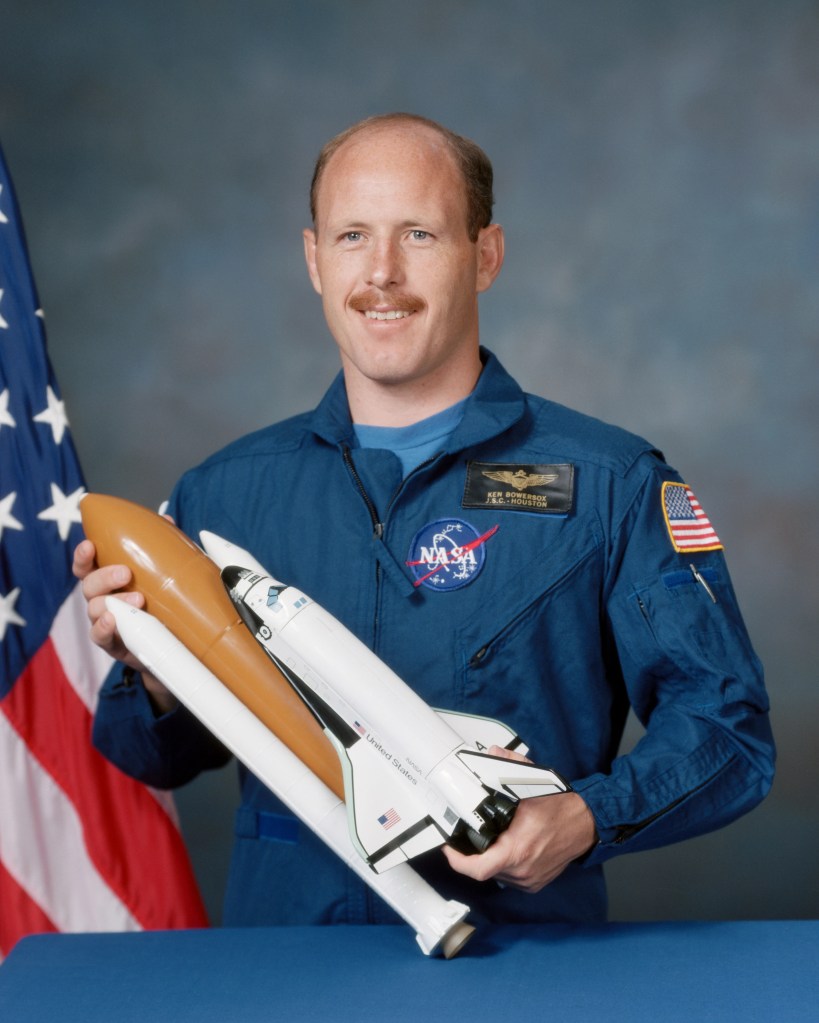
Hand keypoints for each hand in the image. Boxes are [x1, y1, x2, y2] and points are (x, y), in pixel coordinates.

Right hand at [73, 539, 176, 712]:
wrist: (171, 644)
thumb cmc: (161, 602)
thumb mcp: (162, 574)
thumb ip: (160, 548)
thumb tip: (167, 519)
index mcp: (108, 580)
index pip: (87, 565)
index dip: (83, 555)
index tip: (90, 545)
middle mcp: (101, 599)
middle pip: (89, 585)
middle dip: (105, 577)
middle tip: (126, 573)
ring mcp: (104, 622)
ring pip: (95, 609)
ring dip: (114, 602)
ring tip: (139, 600)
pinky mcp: (112, 644)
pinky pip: (99, 636)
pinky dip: (104, 628)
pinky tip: (113, 621)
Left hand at [442, 746, 596, 892]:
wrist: (586, 823)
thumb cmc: (562, 808)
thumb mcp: (532, 783)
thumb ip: (508, 766)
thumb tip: (493, 754)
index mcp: (518, 848)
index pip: (478, 868)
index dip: (458, 861)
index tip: (449, 850)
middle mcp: (523, 868)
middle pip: (485, 868)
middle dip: (474, 853)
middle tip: (468, 836)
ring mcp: (529, 878)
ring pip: (497, 874)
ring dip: (490, 858)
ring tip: (490, 839)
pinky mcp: (535, 882)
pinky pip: (510, 877)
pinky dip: (504, 864)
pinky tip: (505, 848)